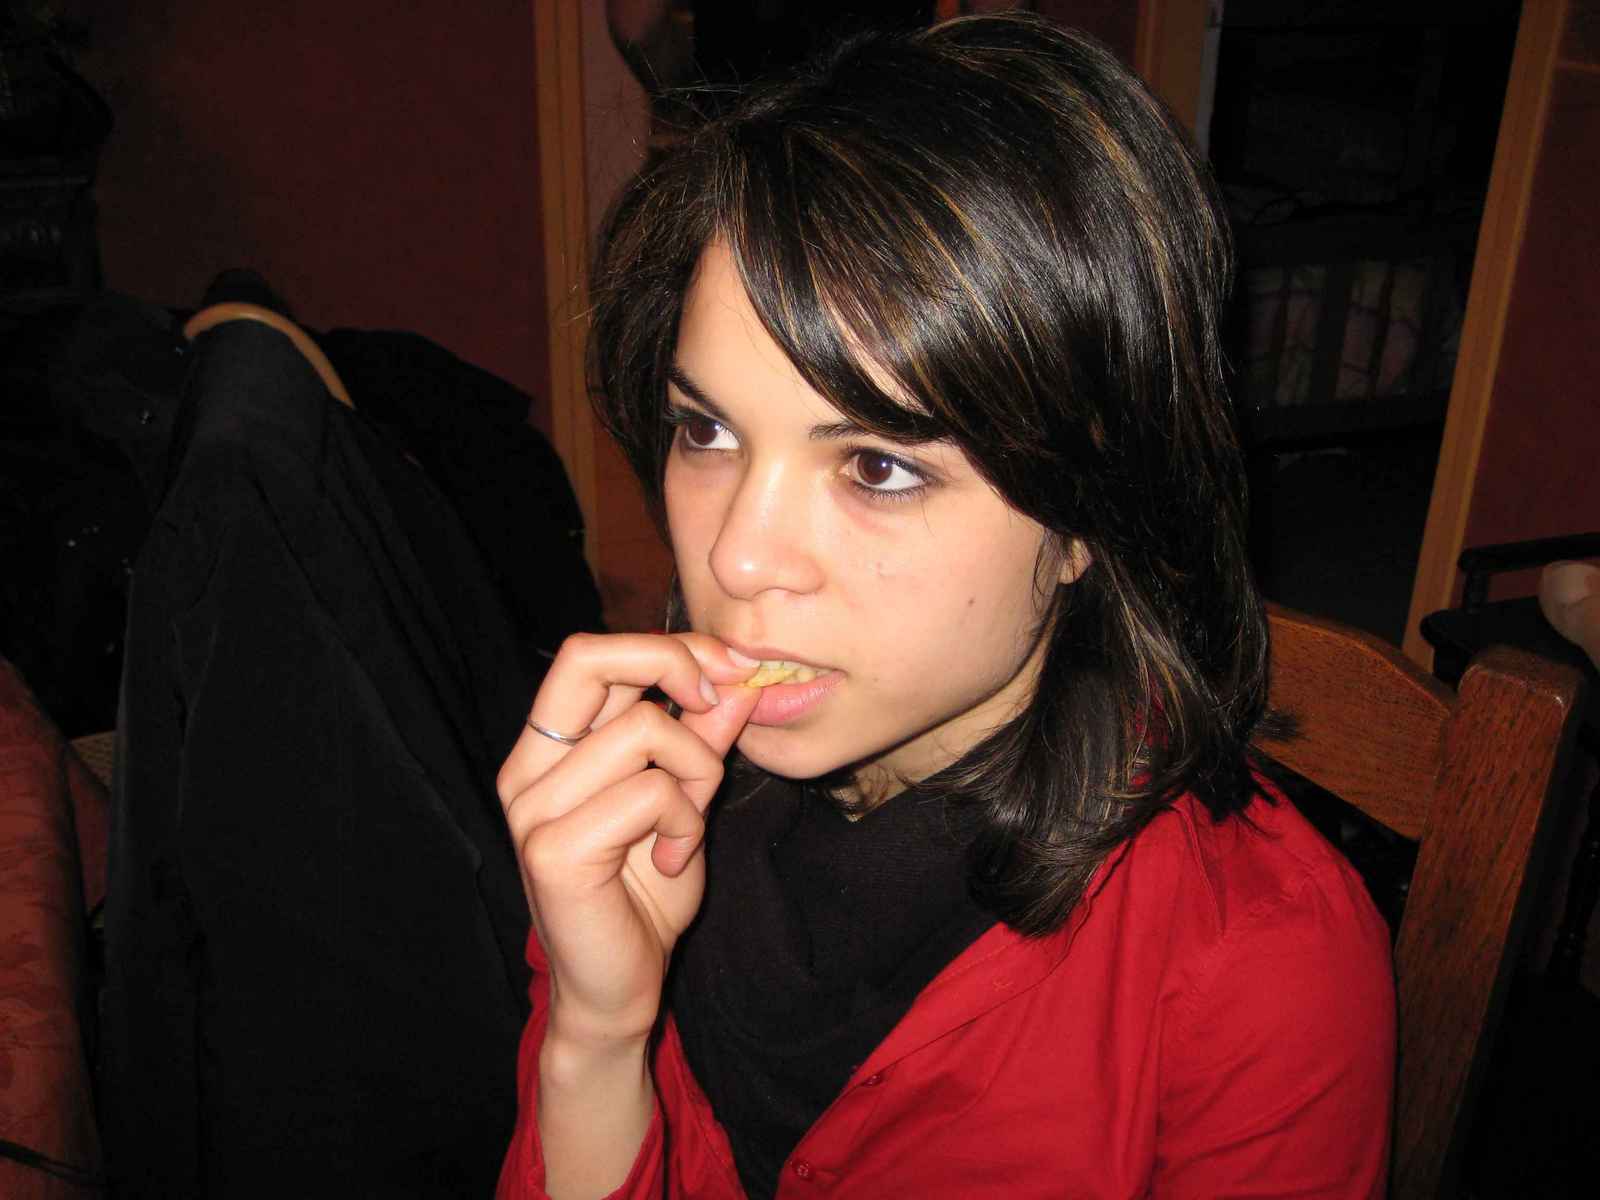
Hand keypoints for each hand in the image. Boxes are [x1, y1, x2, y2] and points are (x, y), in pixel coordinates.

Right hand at [496, 632, 758, 1049]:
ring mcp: (533, 809)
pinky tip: (674, 861)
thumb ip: (700, 741)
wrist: (617, 992)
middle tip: (716, 702)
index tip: (727, 671)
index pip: (588, 655)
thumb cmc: (643, 898)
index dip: (666, 647)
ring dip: (696, 772)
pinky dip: (685, 821)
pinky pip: (650, 792)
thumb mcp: (683, 802)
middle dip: (672, 663)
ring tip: (687, 826)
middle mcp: (527, 770)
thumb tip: (739, 680)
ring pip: (645, 731)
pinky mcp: (554, 849)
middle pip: (589, 658)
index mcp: (547, 751)